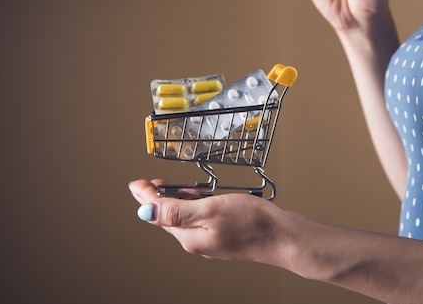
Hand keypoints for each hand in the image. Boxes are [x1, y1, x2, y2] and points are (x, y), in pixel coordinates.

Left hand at [128, 179, 288, 261]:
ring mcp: (213, 239)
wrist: (285, 237)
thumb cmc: (253, 223)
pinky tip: (206, 196)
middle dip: (161, 198)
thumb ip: (176, 210)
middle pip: (170, 218)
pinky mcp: (226, 235)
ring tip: (178, 185)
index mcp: (189, 237)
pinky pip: (203, 218)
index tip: (137, 182)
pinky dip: (198, 204)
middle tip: (154, 181)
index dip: (146, 196)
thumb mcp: (210, 209)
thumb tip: (145, 211)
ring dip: (180, 200)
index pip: (158, 215)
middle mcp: (198, 241)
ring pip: (187, 218)